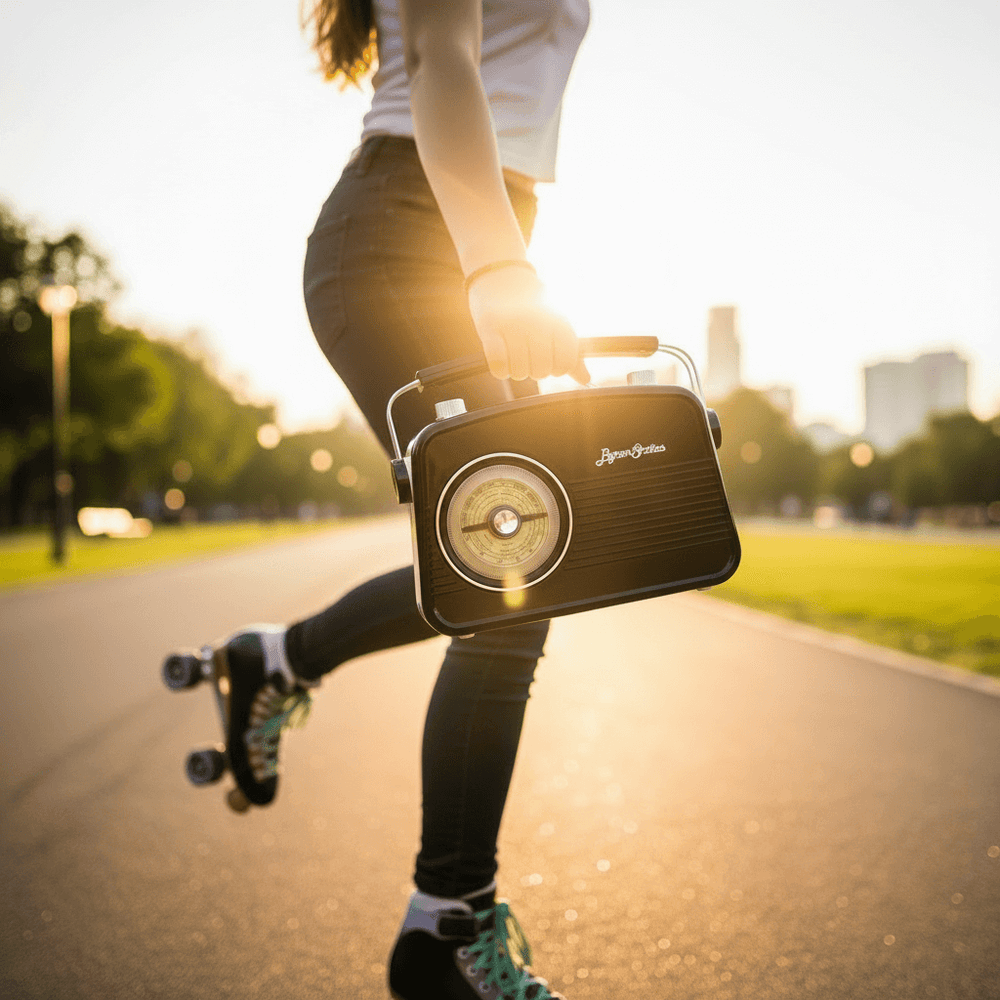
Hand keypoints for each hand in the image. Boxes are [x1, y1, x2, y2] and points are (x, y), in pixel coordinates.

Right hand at [466, 266, 589, 382]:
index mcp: (558, 319)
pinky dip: (500, 370)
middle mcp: (537, 321)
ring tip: (514, 354)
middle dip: (535, 370)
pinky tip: (501, 359)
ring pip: (519, 372)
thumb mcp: (556, 323)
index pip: (565, 363)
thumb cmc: (532, 304)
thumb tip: (586, 380)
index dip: (557, 368)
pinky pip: (498, 365)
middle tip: (529, 355)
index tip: (550, 358)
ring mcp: (512, 323)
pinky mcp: (488, 327)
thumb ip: (571, 353)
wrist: (500, 271)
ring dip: (516, 371)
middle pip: (541, 371)